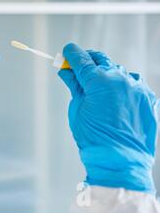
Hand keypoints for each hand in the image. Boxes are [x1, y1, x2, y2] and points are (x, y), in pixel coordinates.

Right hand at [58, 43, 158, 192]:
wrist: (121, 161)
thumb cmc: (94, 137)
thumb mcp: (77, 109)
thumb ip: (73, 86)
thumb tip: (65, 71)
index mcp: (98, 81)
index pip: (81, 59)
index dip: (70, 54)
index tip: (66, 51)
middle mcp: (119, 78)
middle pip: (101, 59)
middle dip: (88, 60)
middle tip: (78, 66)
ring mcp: (136, 87)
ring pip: (118, 70)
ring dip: (106, 74)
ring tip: (98, 89)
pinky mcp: (148, 96)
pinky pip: (133, 83)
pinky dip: (123, 86)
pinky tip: (116, 98)